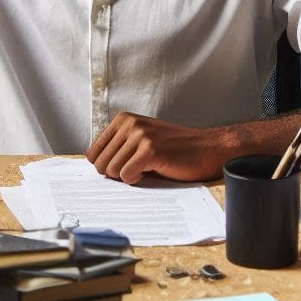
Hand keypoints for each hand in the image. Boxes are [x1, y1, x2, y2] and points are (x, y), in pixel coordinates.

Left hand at [86, 111, 230, 183]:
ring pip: (111, 171)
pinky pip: (126, 176)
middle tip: (137, 171)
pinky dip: (137, 180)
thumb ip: (119, 148)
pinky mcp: (150, 149)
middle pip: (100, 164)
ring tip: (148, 169)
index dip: (106, 168)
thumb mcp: (142, 140)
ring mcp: (140, 134)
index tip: (122, 170)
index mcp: (123, 119)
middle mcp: (129, 123)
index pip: (93, 153)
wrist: (208, 148)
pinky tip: (152, 171)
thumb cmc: (174, 150)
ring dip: (128, 177)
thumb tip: (94, 168)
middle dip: (115, 175)